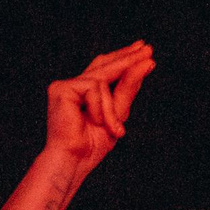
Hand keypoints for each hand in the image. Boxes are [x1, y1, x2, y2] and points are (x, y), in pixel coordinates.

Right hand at [44, 42, 154, 171]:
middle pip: (104, 65)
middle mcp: (75, 86)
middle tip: (148, 49)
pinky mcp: (61, 89)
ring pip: (103, 80)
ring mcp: (66, 86)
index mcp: (87, 93)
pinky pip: (94, 88)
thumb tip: (147, 62)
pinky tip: (96, 123)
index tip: (143, 48)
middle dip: (127, 58)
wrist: (74, 161)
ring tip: (115, 131)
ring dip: (112, 109)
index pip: (106, 68)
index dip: (124, 57)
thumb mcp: (118, 114)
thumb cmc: (92, 145)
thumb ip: (129, 89)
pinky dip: (101, 108)